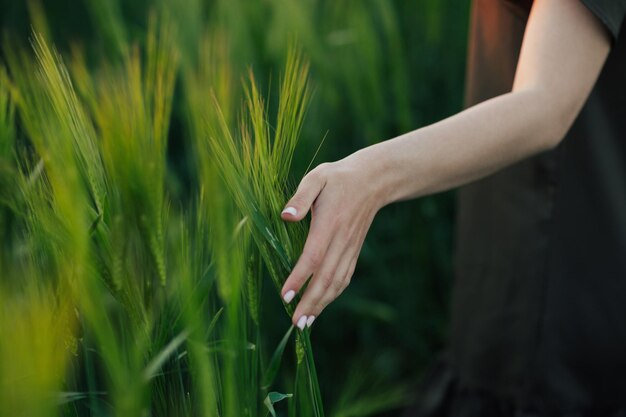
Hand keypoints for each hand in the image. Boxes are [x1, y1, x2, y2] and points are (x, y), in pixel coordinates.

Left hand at [280, 152, 386, 328]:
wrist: (374, 180)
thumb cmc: (338, 178)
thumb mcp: (317, 178)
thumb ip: (301, 197)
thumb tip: (286, 216)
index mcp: (330, 223)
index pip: (313, 256)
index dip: (299, 278)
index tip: (285, 296)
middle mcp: (342, 240)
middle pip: (326, 277)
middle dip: (311, 302)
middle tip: (296, 324)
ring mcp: (350, 248)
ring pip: (337, 282)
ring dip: (322, 304)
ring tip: (306, 323)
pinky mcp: (354, 251)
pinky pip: (345, 277)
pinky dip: (333, 294)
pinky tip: (322, 305)